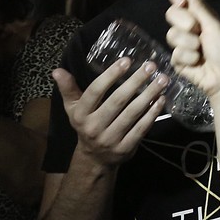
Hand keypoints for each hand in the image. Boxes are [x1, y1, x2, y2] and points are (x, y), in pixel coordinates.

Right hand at [52, 60, 167, 168]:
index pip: (95, 92)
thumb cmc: (86, 125)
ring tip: (162, 79)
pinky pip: (141, 128)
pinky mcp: (125, 148)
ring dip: (149, 95)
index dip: (110, 75)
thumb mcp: (74, 108)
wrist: (94, 159)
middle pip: (117, 101)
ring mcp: (110, 139)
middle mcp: (94, 128)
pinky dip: (153, 113)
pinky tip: (161, 99)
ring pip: (132, 113)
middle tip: (151, 66)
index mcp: (80, 115)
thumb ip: (69, 89)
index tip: (127, 60)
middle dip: (135, 82)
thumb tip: (57, 70)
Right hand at [165, 0, 219, 102]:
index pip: (181, 0)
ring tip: (201, 50)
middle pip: (171, 14)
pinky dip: (188, 57)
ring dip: (189, 42)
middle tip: (196, 28)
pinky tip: (197, 63)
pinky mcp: (178, 60)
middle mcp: (188, 28)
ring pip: (171, 34)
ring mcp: (182, 44)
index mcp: (199, 16)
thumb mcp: (214, 26)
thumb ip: (200, 8)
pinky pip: (175, 53)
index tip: (180, 0)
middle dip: (183, 21)